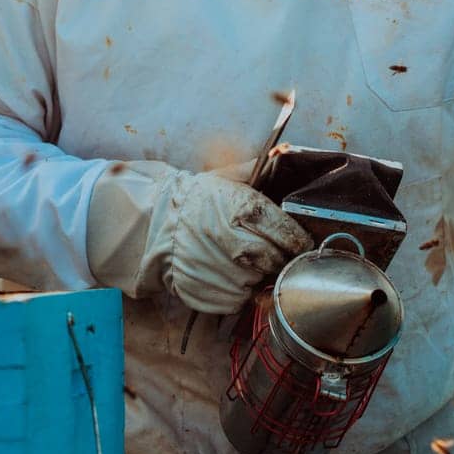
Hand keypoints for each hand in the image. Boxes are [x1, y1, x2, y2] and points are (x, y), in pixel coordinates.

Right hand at [86, 161, 311, 313]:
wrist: (155, 225)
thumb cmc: (195, 201)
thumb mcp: (223, 179)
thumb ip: (255, 172)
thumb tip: (284, 152)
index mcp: (241, 210)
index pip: (287, 234)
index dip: (297, 242)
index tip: (299, 244)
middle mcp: (232, 242)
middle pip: (275, 261)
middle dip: (279, 260)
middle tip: (273, 255)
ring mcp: (218, 270)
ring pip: (256, 283)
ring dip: (257, 276)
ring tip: (244, 263)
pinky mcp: (205, 293)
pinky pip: (236, 301)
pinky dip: (238, 293)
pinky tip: (228, 276)